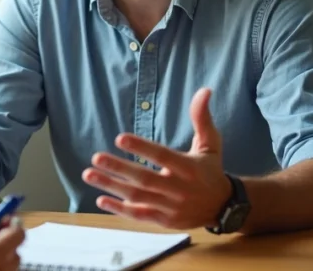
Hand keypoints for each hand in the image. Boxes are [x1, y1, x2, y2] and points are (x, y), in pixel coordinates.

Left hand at [81, 87, 232, 229]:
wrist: (223, 207)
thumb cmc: (210, 170)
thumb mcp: (210, 144)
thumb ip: (201, 118)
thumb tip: (204, 90)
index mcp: (189, 167)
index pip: (162, 156)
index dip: (141, 148)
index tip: (119, 138)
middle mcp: (179, 189)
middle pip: (145, 179)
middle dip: (119, 168)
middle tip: (96, 157)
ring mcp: (171, 207)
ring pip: (138, 197)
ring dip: (112, 186)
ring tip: (89, 175)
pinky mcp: (165, 220)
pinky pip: (139, 215)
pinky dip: (119, 209)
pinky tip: (101, 199)